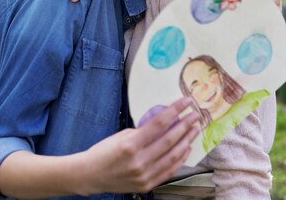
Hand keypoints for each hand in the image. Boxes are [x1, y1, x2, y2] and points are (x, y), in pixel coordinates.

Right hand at [78, 97, 199, 194]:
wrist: (90, 176)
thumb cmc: (103, 152)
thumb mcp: (121, 136)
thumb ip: (142, 132)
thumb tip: (162, 125)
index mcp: (131, 145)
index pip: (159, 123)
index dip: (175, 110)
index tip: (186, 101)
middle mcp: (139, 161)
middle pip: (170, 139)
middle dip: (186, 124)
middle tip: (196, 114)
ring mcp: (145, 175)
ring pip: (173, 156)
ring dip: (187, 140)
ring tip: (195, 129)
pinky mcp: (147, 185)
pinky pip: (169, 170)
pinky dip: (180, 158)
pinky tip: (186, 148)